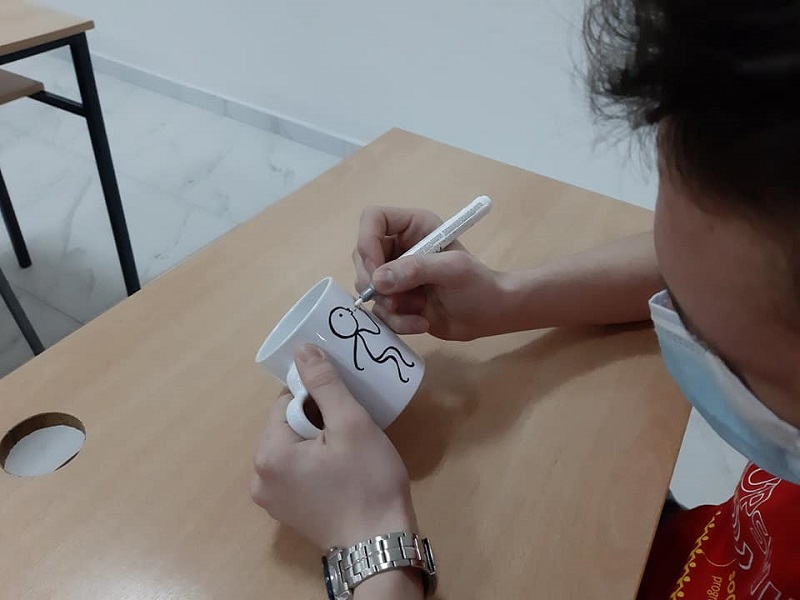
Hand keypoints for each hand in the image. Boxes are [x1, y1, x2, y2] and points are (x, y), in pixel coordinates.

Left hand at [250, 345, 417, 551]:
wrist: (381, 544)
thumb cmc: (368, 481)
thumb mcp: (351, 424)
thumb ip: (325, 384)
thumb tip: (302, 350)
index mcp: (268, 454)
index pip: (287, 402)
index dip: (318, 399)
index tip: (345, 410)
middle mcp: (259, 478)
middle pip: (288, 425)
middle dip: (318, 421)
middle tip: (351, 433)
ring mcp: (271, 500)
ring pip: (293, 447)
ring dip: (318, 441)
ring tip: (350, 453)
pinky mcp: (287, 512)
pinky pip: (296, 471)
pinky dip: (316, 464)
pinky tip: (342, 472)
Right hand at [354, 206, 508, 340]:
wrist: (489, 316)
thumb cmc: (479, 285)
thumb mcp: (453, 270)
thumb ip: (416, 269)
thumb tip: (377, 279)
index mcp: (412, 226)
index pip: (372, 219)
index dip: (367, 242)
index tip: (376, 271)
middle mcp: (398, 247)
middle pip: (362, 256)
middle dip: (374, 282)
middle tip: (394, 300)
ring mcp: (394, 274)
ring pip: (366, 287)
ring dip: (389, 305)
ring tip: (418, 312)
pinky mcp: (395, 299)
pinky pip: (378, 310)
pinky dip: (396, 321)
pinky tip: (421, 324)